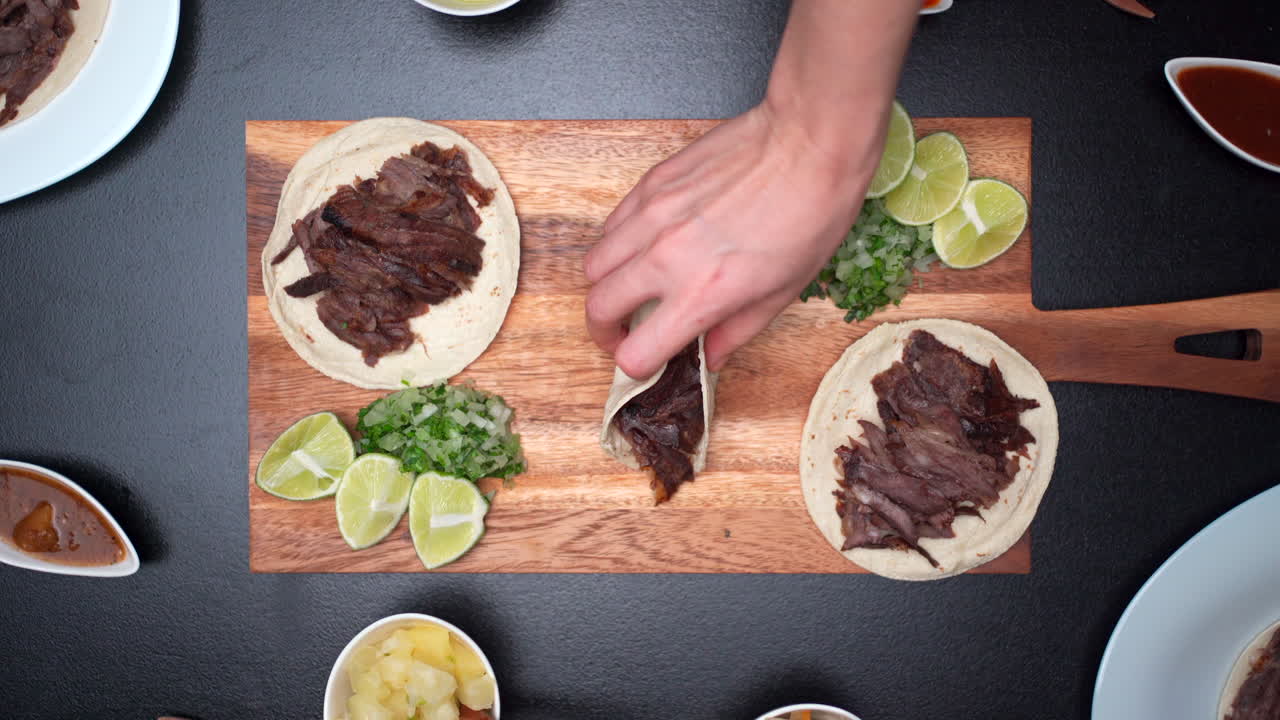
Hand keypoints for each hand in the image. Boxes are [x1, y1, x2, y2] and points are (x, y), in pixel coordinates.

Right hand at [584, 101, 881, 377]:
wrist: (808, 144)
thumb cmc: (811, 214)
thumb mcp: (783, 292)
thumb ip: (736, 330)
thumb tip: (709, 355)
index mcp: (702, 295)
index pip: (635, 353)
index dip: (638, 364)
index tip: (649, 358)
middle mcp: (666, 258)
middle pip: (598, 309)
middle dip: (606, 330)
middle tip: (625, 330)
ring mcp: (653, 217)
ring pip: (594, 265)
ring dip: (607, 285)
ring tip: (632, 286)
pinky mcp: (652, 183)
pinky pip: (612, 225)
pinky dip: (618, 244)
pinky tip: (646, 245)